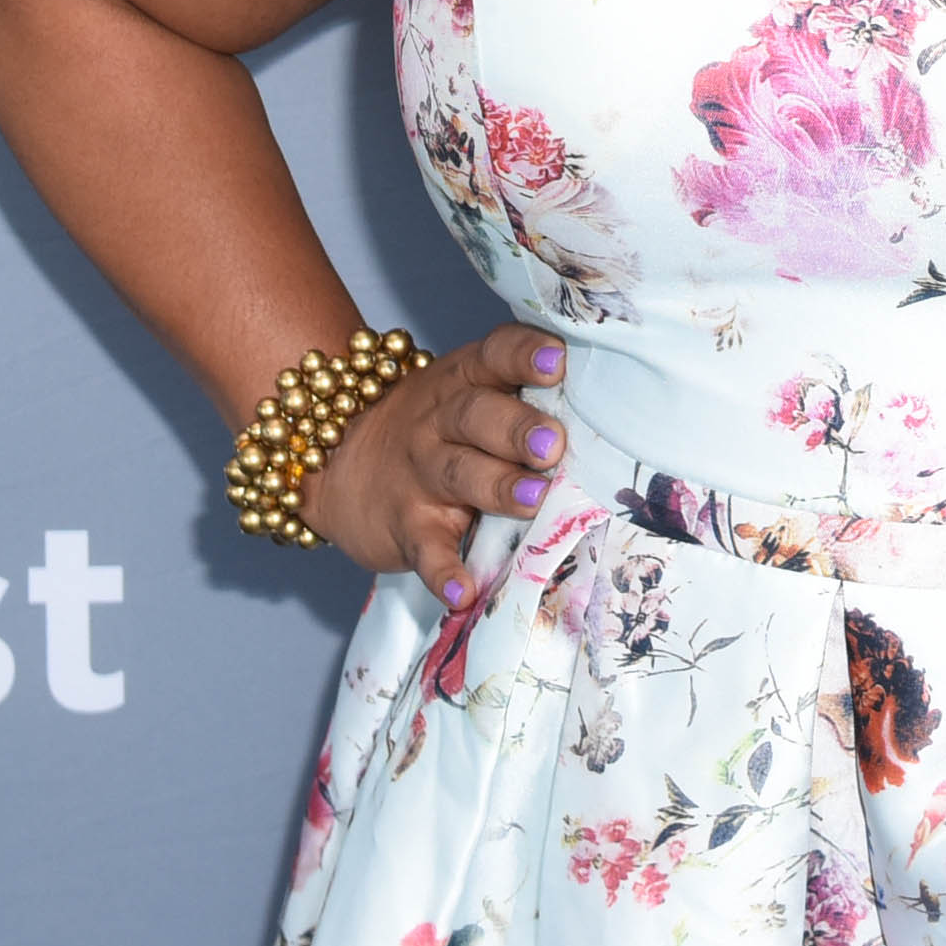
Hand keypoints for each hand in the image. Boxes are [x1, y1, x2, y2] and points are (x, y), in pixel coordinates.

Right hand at [292, 320, 566, 601]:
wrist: (337, 464)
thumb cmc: (436, 428)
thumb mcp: (467, 395)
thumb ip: (522, 398)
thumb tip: (609, 413)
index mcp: (466, 380)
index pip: (495, 353)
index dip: (523, 354)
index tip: (555, 360)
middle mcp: (441, 420)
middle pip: (477, 414)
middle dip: (518, 427)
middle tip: (553, 445)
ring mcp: (421, 474)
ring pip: (459, 473)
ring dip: (498, 486)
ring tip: (534, 499)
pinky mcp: (406, 527)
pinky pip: (425, 550)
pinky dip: (443, 572)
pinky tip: (463, 592)